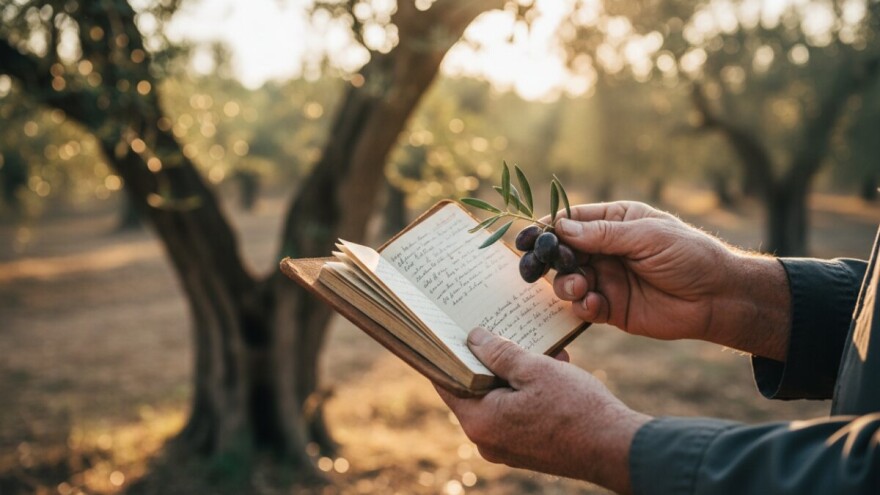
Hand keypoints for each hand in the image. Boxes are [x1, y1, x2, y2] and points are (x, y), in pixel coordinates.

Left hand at [437, 328, 649, 494]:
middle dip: (489, 357)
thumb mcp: (534, 369)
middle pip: (475, 388)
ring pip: (501, 397)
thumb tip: (473, 338)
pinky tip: (552, 364)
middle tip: (495, 327)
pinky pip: (518, 410)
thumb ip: (499, 353)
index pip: (447, 382)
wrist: (617, 448)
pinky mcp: (529, 447)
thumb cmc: (576, 409)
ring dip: (516, 370)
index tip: (449, 328)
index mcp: (480, 421)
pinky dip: (529, 388)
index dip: (447, 352)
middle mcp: (487, 439)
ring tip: (535, 345)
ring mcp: (508, 445)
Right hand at [546, 201, 789, 359]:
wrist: (718, 297)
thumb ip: (603, 235)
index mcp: (614, 222)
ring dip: (565, 285)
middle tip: (536, 268)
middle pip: (561, 253)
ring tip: (580, 287)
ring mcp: (606, 279)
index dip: (547, 229)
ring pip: (567, 281)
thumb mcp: (647, 236)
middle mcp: (604, 250)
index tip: (528, 238)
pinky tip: (595, 304)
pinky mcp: (611, 308)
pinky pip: (583, 308)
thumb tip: (560, 229)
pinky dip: (583, 307)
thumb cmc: (689, 255)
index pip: (571, 222)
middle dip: (548, 260)